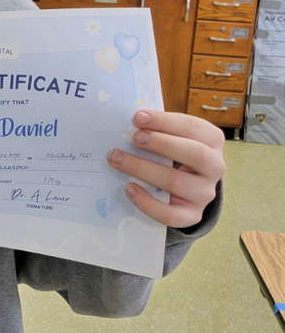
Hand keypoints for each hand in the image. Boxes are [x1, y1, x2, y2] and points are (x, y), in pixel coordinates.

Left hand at [107, 110, 224, 228]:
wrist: (185, 189)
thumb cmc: (174, 154)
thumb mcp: (173, 137)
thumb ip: (158, 129)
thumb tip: (133, 121)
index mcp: (213, 141)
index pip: (193, 128)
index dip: (165, 121)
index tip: (138, 117)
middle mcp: (215, 167)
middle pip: (195, 154)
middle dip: (161, 143)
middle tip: (134, 137)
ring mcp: (205, 193)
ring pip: (176, 182)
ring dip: (142, 168)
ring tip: (117, 159)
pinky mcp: (192, 215)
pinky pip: (169, 214)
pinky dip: (146, 202)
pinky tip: (128, 188)